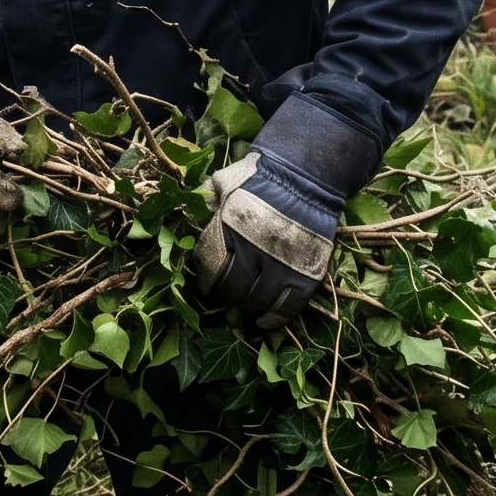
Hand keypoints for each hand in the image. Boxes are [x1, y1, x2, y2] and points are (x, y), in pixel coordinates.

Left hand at [189, 94, 383, 325]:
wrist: (306, 174)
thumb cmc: (259, 177)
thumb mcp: (223, 182)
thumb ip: (205, 204)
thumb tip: (188, 219)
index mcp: (227, 228)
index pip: (209, 267)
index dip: (206, 279)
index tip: (207, 283)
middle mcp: (252, 249)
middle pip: (232, 289)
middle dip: (226, 295)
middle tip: (227, 295)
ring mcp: (281, 263)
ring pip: (258, 301)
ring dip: (248, 308)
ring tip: (246, 308)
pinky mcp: (307, 272)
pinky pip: (288, 306)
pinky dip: (275, 318)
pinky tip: (266, 321)